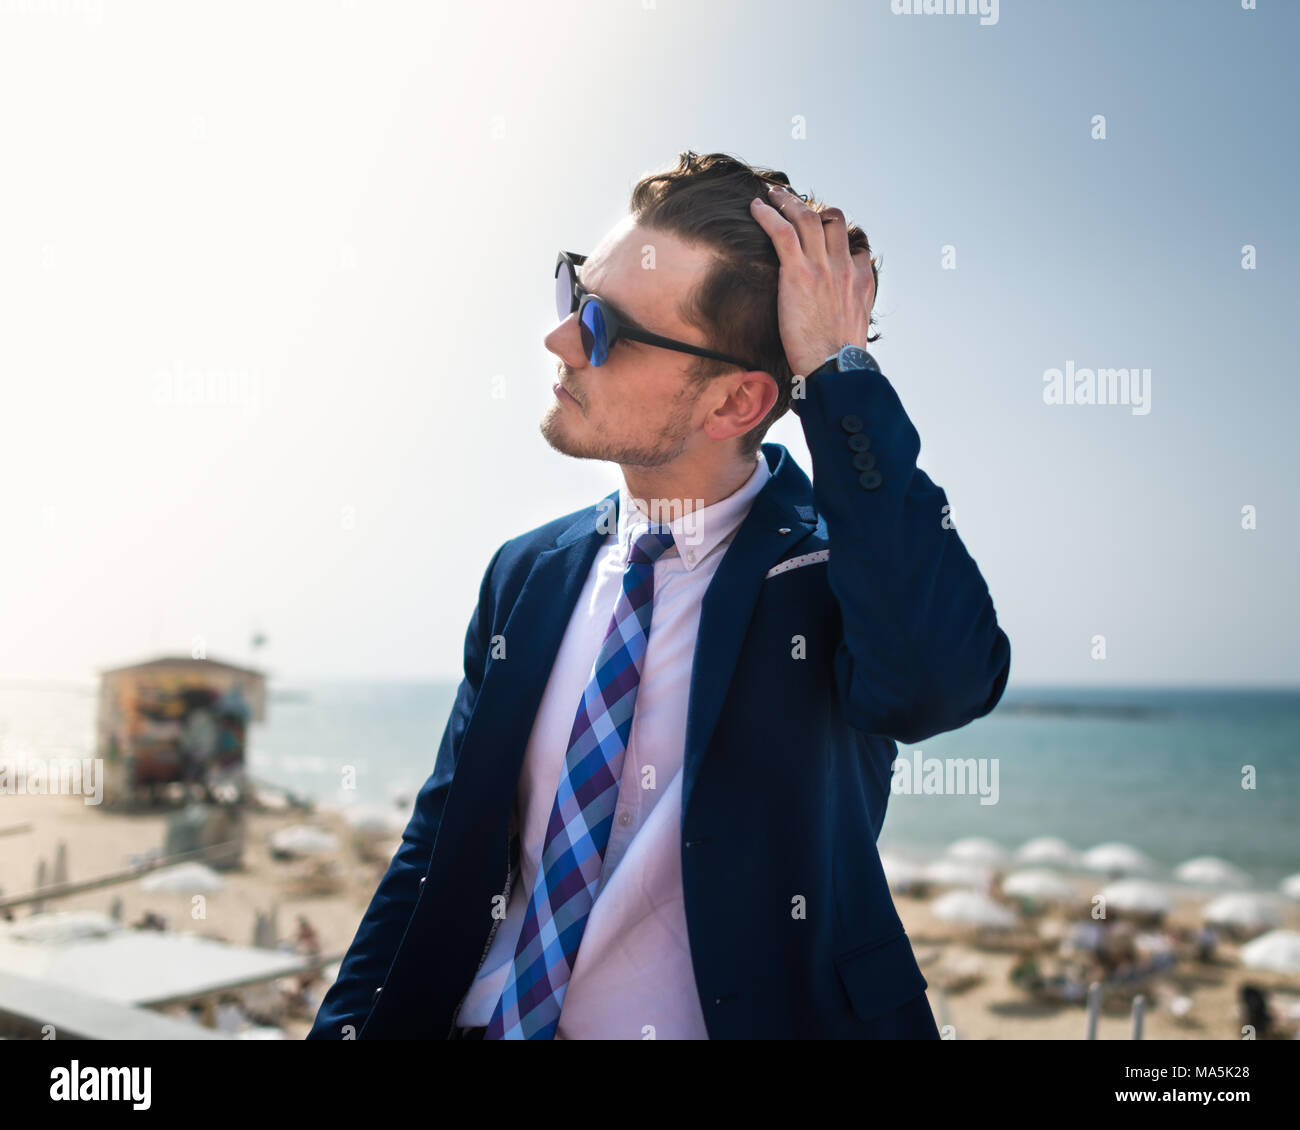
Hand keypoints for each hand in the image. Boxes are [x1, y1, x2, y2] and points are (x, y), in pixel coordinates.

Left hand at [750, 185, 875, 376]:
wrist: (835, 368)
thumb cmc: (840, 359)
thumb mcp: (857, 328)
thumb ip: (851, 311)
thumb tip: (839, 316)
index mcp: (861, 279)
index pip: (853, 242)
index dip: (836, 232)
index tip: (819, 230)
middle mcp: (845, 266)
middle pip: (832, 220)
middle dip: (812, 207)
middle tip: (793, 202)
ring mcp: (823, 267)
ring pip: (806, 218)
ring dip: (788, 201)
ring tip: (772, 195)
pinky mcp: (799, 273)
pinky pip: (782, 232)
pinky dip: (768, 214)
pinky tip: (756, 207)